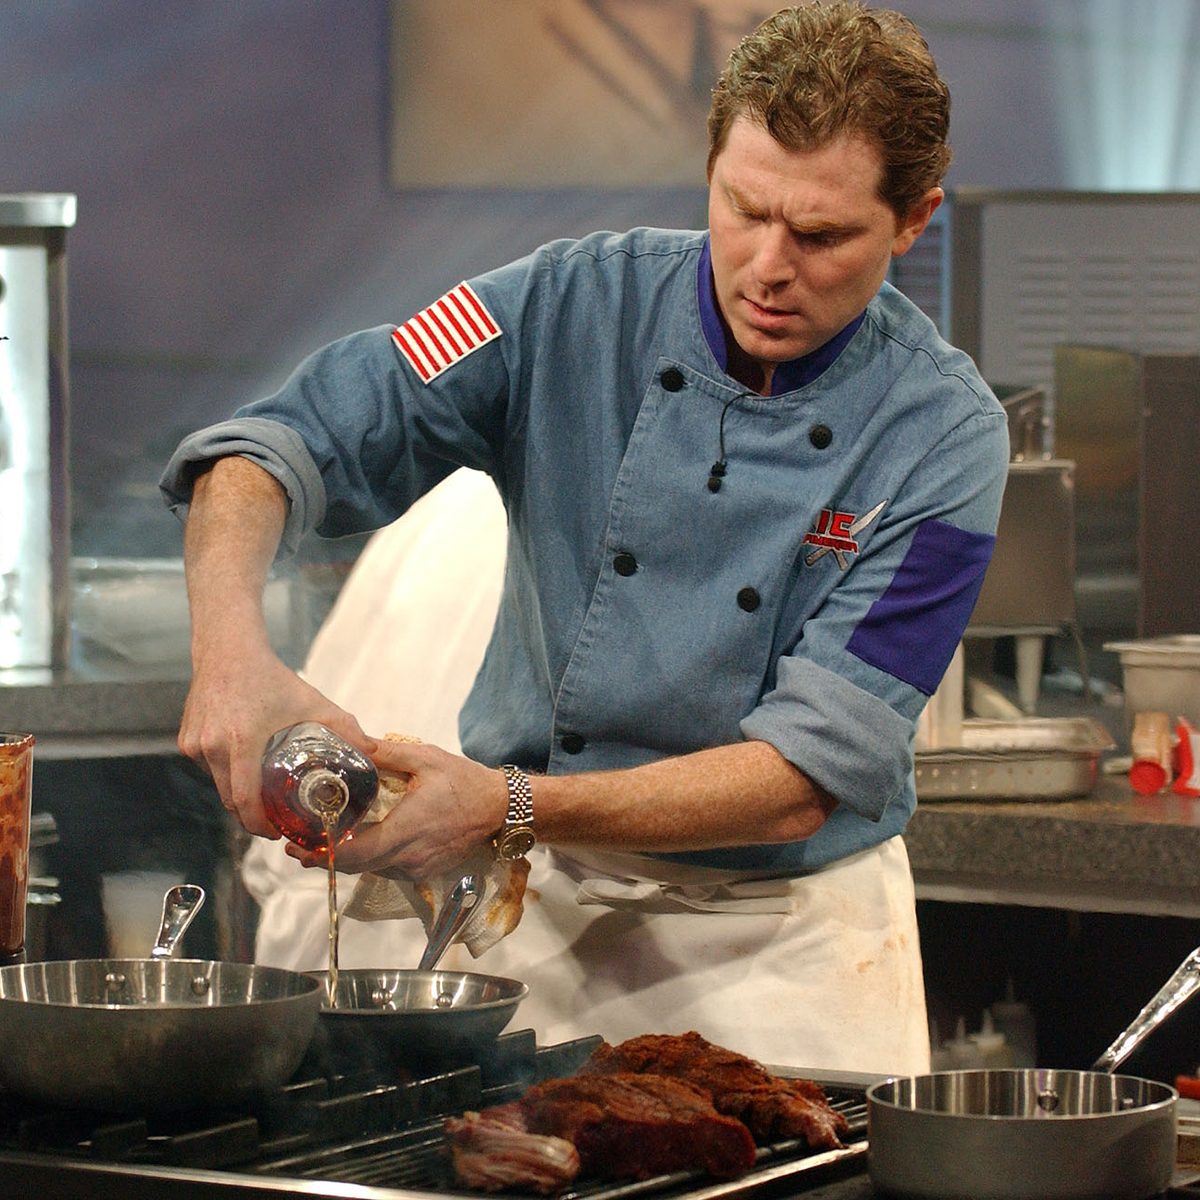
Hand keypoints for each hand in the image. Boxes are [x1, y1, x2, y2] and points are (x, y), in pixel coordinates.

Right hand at [179, 638, 374, 837]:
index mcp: (241, 742)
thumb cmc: (271, 677)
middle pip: (230, 801)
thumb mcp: (311, 702)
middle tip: (275, 820)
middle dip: (252, 817)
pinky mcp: (186, 741)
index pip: (245, 802)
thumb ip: (344, 727)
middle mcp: (213, 747)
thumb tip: (373, 752)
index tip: (278, 832)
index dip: (260, 825)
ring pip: (218, 786)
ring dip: (238, 794)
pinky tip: (244, 768)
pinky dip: (225, 774)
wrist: (228, 650)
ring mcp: (195, 745)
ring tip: (263, 795)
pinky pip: (208, 769)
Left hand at [286, 739, 506, 878]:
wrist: (500, 809)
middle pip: (355, 867)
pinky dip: (369, 859)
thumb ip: (386, 753)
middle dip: (324, 858)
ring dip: (347, 859)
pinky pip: (388, 869)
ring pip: (370, 870)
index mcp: (405, 829)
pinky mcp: (424, 872)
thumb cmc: (464, 781)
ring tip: (323, 842)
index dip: (322, 854)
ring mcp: (417, 868)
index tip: (297, 847)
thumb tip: (354, 743)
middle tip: (296, 846)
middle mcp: (408, 857)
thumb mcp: (425, 758)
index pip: (354, 853)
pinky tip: (360, 844)